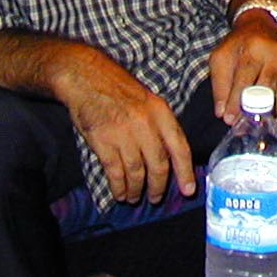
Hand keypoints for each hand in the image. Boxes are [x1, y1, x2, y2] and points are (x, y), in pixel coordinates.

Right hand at [54, 48, 195, 204]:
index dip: (185, 171)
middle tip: (156, 198)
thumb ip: (160, 124)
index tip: (188, 189)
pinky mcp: (103, 141)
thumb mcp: (149, 100)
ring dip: (136, 189)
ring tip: (135, 197)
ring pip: (136, 171)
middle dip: (158, 186)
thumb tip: (171, 154)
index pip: (179, 146)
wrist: (88, 78)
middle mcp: (146, 124)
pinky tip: (119, 193)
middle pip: (158, 164)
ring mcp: (124, 133)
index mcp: (161, 112)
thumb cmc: (120, 90)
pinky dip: (118, 187)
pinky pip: (115, 172)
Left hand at [209, 14, 276, 126]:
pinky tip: (275, 120)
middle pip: (268, 87)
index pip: (246, 77)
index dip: (237, 101)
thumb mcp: (221, 58)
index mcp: (255, 47)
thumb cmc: (239, 46)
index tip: (230, 119)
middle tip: (244, 125)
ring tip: (257, 123)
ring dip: (271, 114)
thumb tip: (223, 113)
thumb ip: (220, 85)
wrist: (261, 29)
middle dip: (255, 110)